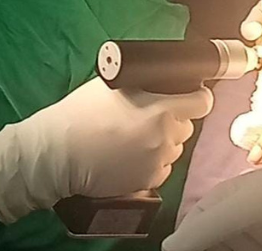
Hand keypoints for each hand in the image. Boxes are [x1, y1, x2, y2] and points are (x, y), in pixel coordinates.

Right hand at [0, 78, 213, 223]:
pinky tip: (130, 155)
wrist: (59, 153)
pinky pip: (162, 168)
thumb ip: (144, 84)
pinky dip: (152, 161)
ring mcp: (158, 160)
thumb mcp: (114, 86)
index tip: (190, 97)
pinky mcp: (148, 181)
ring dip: (162, 141)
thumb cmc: (80, 115)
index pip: (201, 102)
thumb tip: (160, 80)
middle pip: (187, 125)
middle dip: (173, 120)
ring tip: (135, 138)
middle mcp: (165, 135)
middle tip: (149, 117)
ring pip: (174, 147)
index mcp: (160, 108)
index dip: (197, 98)